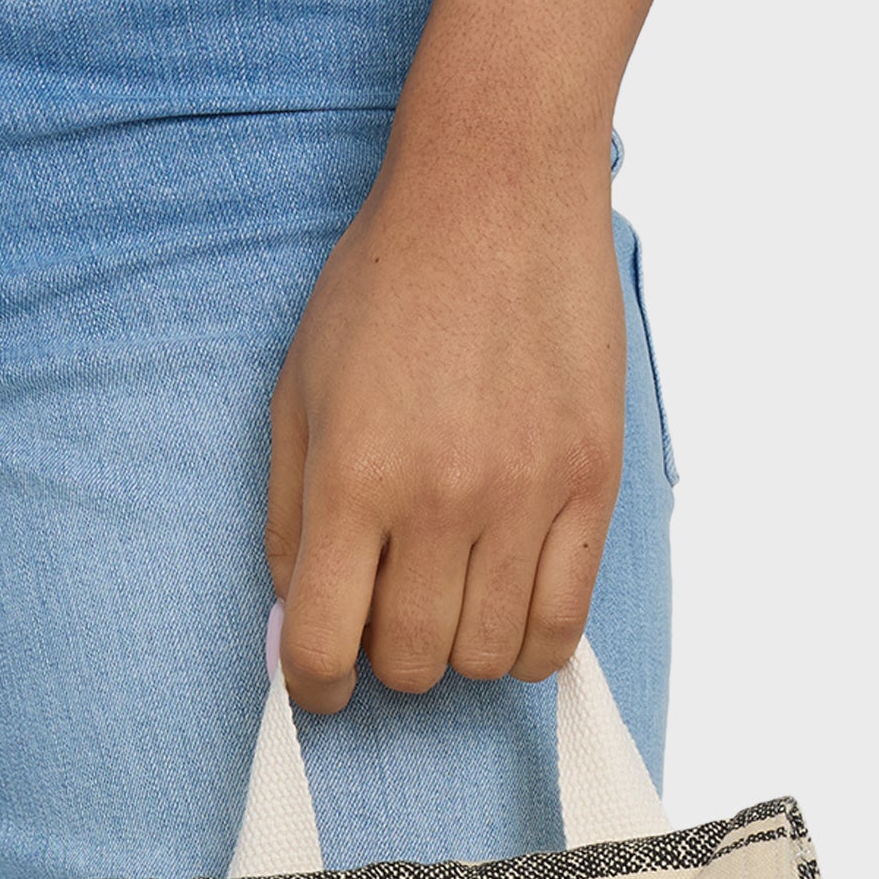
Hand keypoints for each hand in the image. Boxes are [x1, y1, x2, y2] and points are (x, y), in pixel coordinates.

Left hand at [265, 143, 627, 713]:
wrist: (494, 188)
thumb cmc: (386, 286)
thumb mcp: (297, 392)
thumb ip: (287, 520)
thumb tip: (292, 629)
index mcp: (353, 476)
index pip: (322, 644)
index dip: (312, 690)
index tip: (319, 685)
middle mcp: (440, 498)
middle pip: (411, 663)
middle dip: (388, 658)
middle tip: (390, 611)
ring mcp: (525, 495)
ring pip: (489, 657)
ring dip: (461, 650)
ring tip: (452, 597)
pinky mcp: (592, 486)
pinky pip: (564, 626)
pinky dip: (532, 647)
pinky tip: (509, 608)